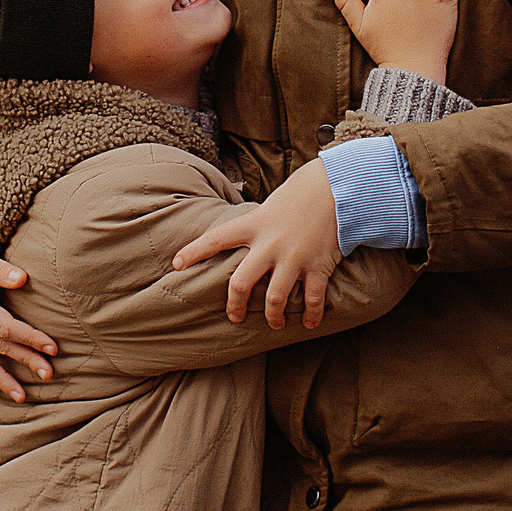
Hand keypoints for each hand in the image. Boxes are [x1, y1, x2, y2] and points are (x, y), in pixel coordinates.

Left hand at [169, 159, 340, 328]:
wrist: (335, 186)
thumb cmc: (299, 194)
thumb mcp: (268, 206)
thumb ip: (253, 226)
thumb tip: (238, 239)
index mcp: (254, 225)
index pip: (215, 239)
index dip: (193, 252)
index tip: (176, 264)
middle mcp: (270, 244)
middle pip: (241, 283)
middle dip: (234, 305)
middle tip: (234, 317)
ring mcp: (294, 257)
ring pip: (275, 298)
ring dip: (273, 316)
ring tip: (275, 323)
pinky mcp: (318, 265)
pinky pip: (312, 298)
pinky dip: (311, 314)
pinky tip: (310, 323)